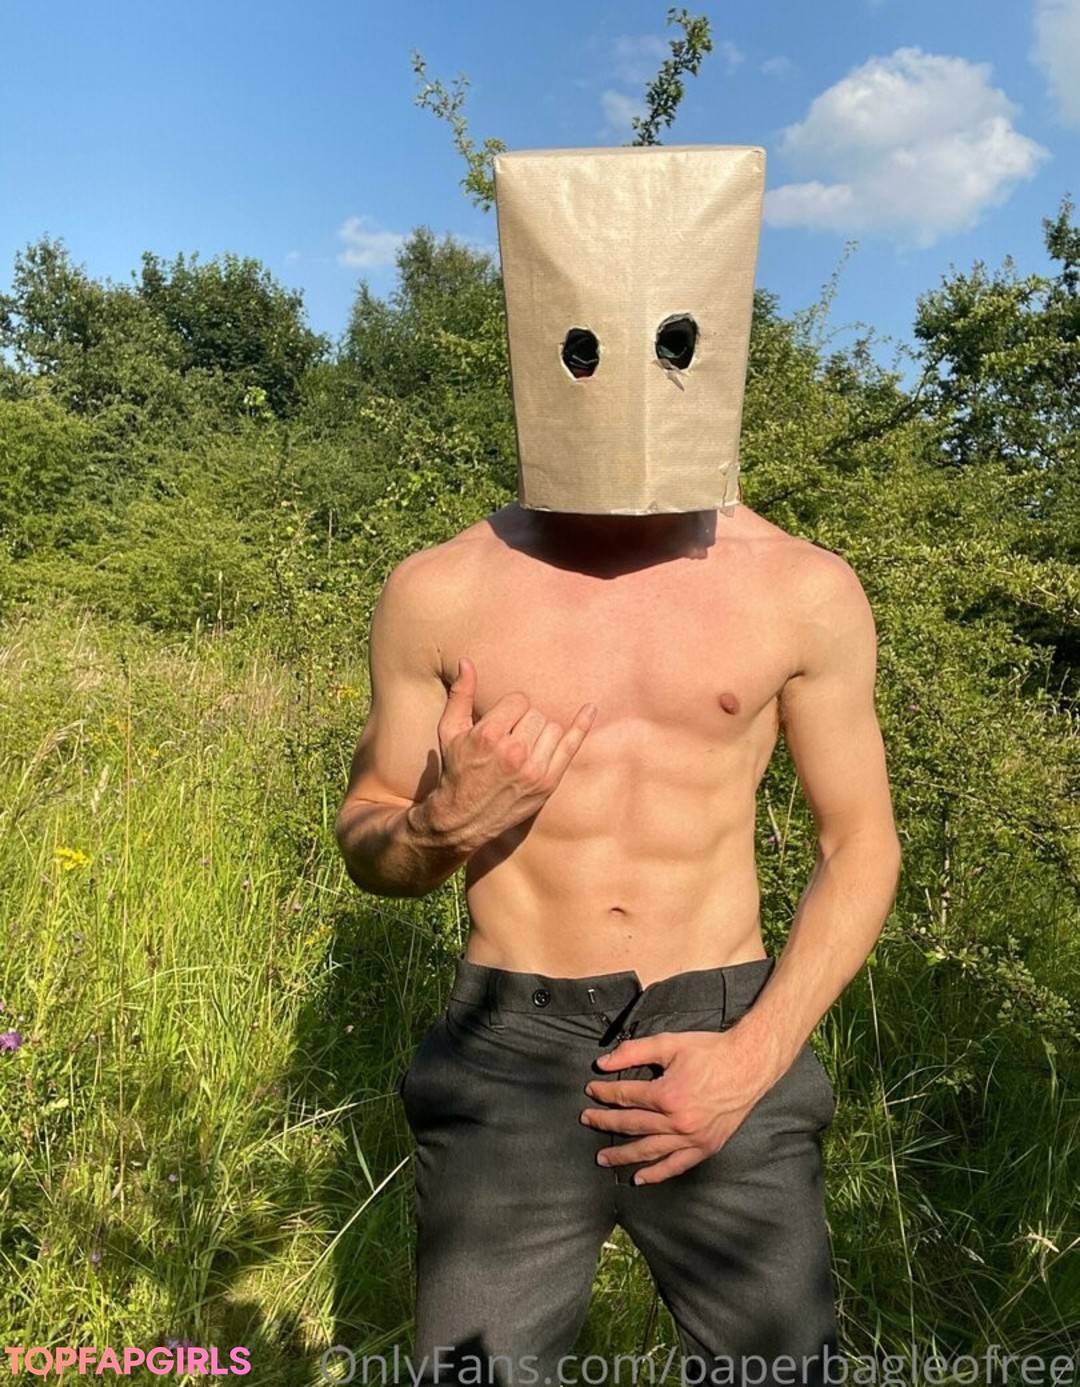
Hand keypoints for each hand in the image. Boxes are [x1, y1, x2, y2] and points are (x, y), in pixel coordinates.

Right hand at [424, 657, 596, 851]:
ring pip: (553, 727)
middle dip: (523, 721)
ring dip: (540, 732)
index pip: (518, 700)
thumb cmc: (456, 770)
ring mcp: (534, 770)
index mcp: (489, 736)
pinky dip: (582, 726)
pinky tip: (591, 709)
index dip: (509, 709)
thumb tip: (466, 661)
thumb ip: (460, 695)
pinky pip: (571, 747)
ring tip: (523, 746)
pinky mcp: (548, 783)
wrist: (463, 818)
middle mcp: (514, 753)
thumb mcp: (449, 731)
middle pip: (536, 714)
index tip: (501, 723)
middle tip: (510, 738)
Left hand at [579, 1025, 782, 1184]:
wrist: (749, 1065)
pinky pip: (676, 1165)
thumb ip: (633, 1052)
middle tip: (586, 1120)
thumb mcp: (669, 1043)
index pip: (625, 1096)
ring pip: (649, 1151)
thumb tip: (603, 1063)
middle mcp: (677, 1122)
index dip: (605, 1093)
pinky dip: (656, 1173)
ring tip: (603, 1158)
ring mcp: (692, 1138)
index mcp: (667, 1095)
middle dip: (605, 1122)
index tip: (591, 1090)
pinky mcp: (706, 1147)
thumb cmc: (710, 1051)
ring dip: (623, 1156)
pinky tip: (639, 1178)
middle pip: (632, 1125)